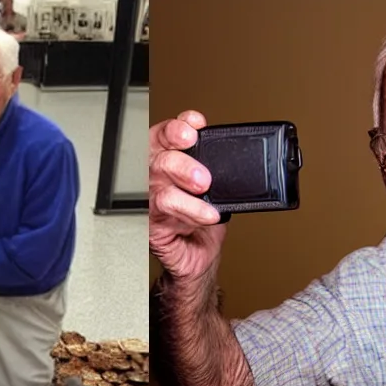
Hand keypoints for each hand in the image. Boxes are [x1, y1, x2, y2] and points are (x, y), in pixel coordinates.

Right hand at [150, 109, 229, 280]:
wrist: (199, 260)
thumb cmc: (203, 223)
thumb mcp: (216, 190)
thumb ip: (217, 170)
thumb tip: (234, 157)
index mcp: (168, 160)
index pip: (166, 134)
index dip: (179, 126)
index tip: (197, 125)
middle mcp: (155, 176)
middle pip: (158, 153)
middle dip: (182, 156)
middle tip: (203, 170)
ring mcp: (150, 198)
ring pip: (157, 178)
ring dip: (183, 177)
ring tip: (205, 186)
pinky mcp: (151, 222)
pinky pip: (164, 209)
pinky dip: (190, 210)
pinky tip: (208, 214)